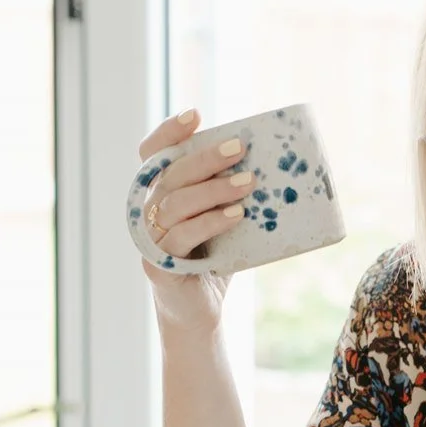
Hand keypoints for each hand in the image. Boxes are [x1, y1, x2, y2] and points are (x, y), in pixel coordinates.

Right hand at [136, 108, 258, 334]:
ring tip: (248, 183)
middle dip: (205, 157)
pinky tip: (236, 215)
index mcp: (159, 193)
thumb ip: (233, 192)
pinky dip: (210, 222)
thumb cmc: (213, 258)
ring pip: (175, 202)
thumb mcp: (223, 218)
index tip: (196, 115)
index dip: (169, 132)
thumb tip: (278, 162)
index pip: (153, 153)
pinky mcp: (158, 265)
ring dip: (213, 190)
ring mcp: (150, 238)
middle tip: (239, 148)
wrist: (201, 311)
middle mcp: (147, 211)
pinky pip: (182, 236)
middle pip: (169, 174)